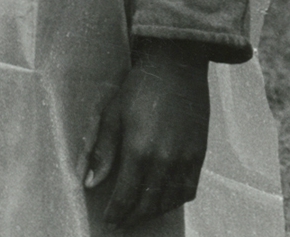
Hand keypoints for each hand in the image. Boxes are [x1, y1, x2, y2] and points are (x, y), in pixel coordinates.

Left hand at [84, 39, 210, 228]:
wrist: (176, 67)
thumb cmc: (138, 88)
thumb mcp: (112, 115)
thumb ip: (102, 152)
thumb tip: (89, 182)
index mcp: (140, 150)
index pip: (126, 195)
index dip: (117, 212)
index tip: (109, 220)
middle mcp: (165, 160)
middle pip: (149, 202)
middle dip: (133, 216)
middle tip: (121, 222)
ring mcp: (186, 159)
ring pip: (170, 200)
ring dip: (154, 211)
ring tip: (140, 213)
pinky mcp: (200, 154)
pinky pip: (189, 189)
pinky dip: (176, 200)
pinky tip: (164, 200)